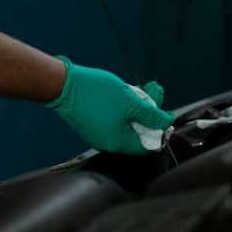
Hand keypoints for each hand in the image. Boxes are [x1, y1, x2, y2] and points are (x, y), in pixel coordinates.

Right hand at [46, 57, 173, 155]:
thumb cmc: (97, 94)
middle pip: (137, 133)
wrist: (63, 84)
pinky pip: (115, 120)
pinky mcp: (92, 123)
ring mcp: (99, 134)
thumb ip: (151, 114)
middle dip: (149, 113)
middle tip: (155, 91)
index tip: (164, 114)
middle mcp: (107, 143)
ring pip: (127, 124)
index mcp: (117, 143)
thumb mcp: (131, 102)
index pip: (146, 146)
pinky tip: (130, 92)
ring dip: (138, 107)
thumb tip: (167, 122)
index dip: (159, 131)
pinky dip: (125, 108)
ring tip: (146, 87)